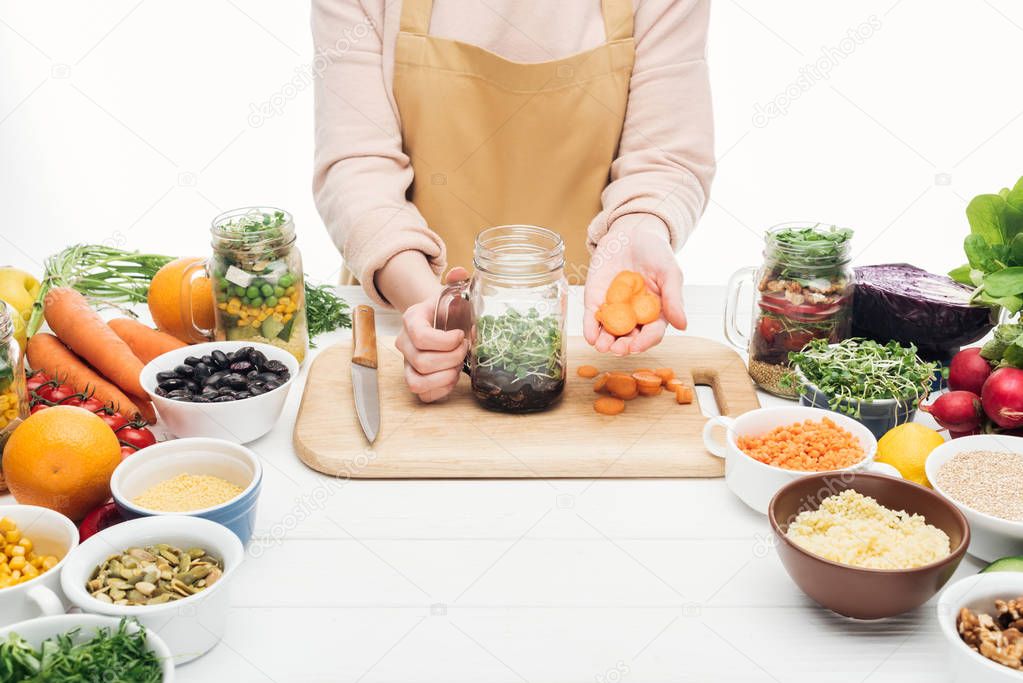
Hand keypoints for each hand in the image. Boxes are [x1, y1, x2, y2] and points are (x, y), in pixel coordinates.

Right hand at [395, 267, 469, 401]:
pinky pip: (422, 395)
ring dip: (444, 377)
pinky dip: (441, 390)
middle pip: (422, 362)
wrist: (438, 320)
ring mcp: (407, 363)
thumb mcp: (454, 292)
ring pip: (417, 382)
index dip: (444, 341)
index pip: (420, 337)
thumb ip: (458, 280)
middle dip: (451, 359)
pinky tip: (452, 377)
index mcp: (412, 319)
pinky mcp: (415, 379)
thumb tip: (459, 273)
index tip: (460, 335)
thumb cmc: (448, 309)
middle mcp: (404, 343)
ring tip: (458, 367)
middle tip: (464, 350)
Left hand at [584, 216, 686, 354]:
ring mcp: (615, 309)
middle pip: (630, 337)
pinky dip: (590, 328)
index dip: (645, 342)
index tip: (637, 346)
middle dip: (623, 346)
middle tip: (618, 350)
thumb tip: (683, 326)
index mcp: (656, 312)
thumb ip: (674, 298)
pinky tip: (590, 336)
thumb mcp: (669, 272)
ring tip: (602, 346)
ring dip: (606, 342)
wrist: (632, 233)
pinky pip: (592, 318)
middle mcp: (635, 316)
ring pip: (610, 332)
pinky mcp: (597, 300)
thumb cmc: (655, 252)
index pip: (652, 333)